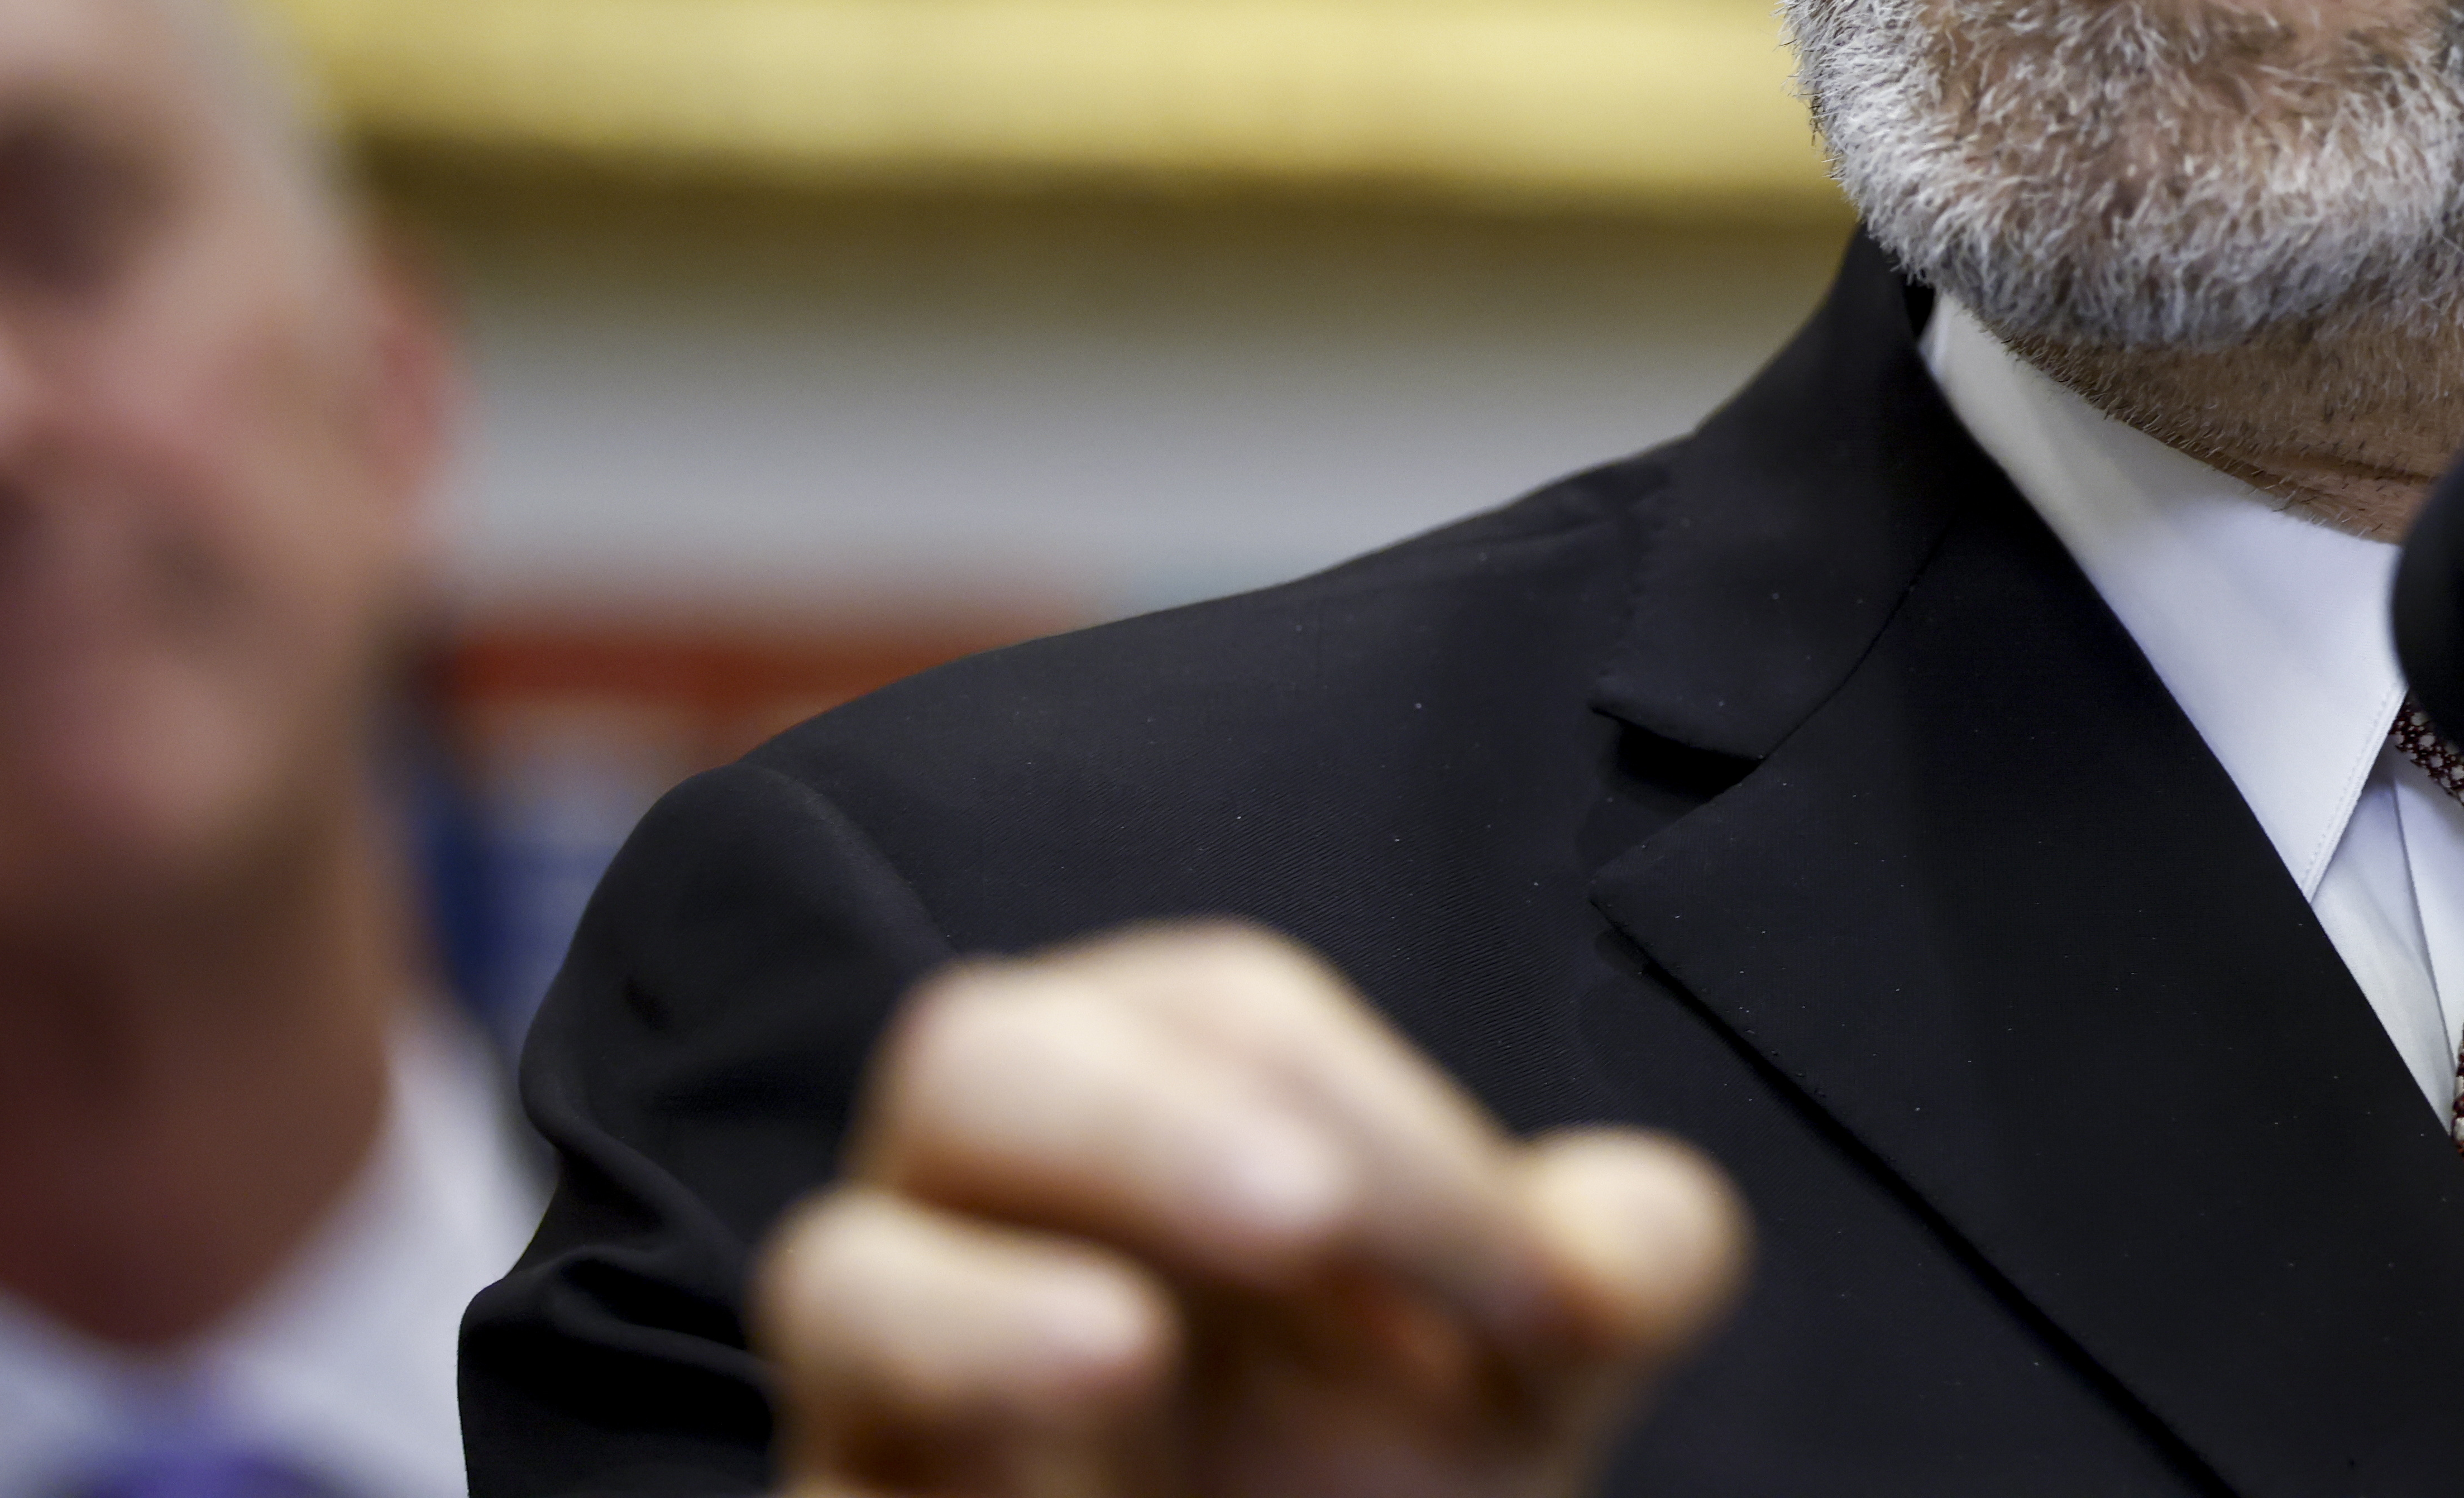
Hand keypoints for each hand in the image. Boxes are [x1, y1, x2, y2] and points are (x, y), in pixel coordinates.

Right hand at [756, 922, 1748, 1497]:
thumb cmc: (1361, 1481)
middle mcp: (997, 1226)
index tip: (1528, 1282)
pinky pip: (824, 1486)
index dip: (1379, 1107)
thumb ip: (1611, 1267)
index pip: (1219, 1013)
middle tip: (1311, 1220)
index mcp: (1150, 1123)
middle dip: (1151, 1119)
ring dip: (977, 1304)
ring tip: (1126, 1354)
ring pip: (835, 1269)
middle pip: (977, 1056)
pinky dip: (941, 1474)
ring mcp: (899, 1394)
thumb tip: (1639, 1244)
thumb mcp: (1522, 1371)